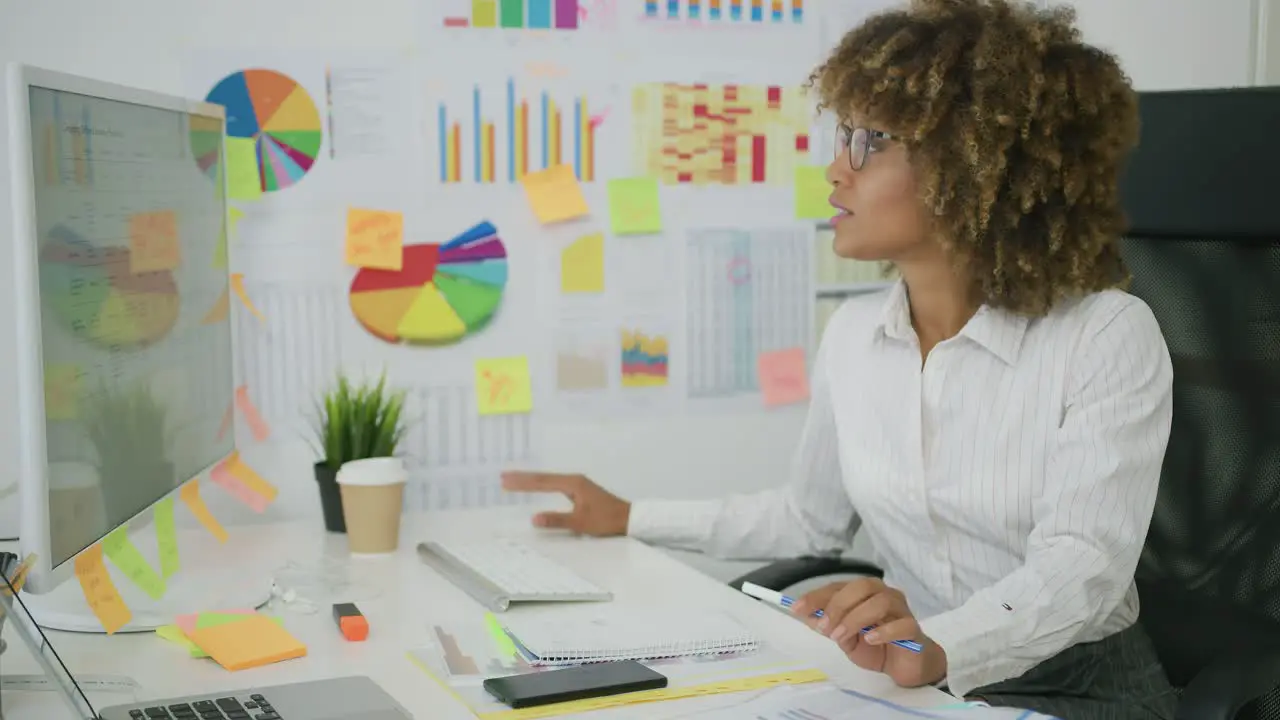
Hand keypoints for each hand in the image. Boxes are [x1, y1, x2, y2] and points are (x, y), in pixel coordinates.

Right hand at [500, 471, 630, 536]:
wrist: (629, 518)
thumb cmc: (607, 520)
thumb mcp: (581, 523)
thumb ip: (557, 520)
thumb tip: (534, 518)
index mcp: (573, 484)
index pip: (542, 482)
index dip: (523, 482)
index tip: (506, 481)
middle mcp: (574, 480)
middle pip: (544, 478)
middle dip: (523, 478)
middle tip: (503, 477)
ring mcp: (577, 484)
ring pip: (549, 480)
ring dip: (531, 480)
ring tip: (513, 479)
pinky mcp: (580, 490)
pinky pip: (555, 484)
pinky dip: (542, 485)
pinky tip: (536, 486)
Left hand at [791, 578, 946, 687]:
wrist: (907, 666)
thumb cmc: (876, 647)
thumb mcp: (845, 638)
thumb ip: (829, 626)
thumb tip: (805, 615)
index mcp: (864, 593)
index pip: (838, 587)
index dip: (816, 596)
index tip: (796, 608)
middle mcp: (883, 594)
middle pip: (861, 587)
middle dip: (837, 606)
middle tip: (823, 628)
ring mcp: (901, 610)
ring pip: (880, 602)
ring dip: (855, 618)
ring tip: (841, 637)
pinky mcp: (913, 629)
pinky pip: (901, 624)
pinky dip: (883, 630)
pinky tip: (870, 639)